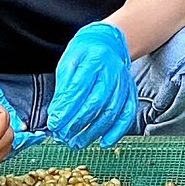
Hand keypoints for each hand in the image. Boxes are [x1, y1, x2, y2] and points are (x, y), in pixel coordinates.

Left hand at [44, 22, 138, 148]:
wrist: (110, 43)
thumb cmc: (86, 53)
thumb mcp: (68, 63)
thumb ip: (64, 89)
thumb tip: (56, 115)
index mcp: (94, 60)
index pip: (79, 89)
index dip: (66, 109)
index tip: (54, 124)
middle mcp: (112, 73)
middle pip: (96, 104)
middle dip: (77, 124)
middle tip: (63, 136)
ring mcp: (124, 85)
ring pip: (110, 113)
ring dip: (93, 132)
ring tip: (77, 142)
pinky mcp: (130, 95)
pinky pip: (126, 116)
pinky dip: (116, 132)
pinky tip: (104, 142)